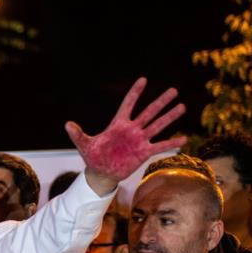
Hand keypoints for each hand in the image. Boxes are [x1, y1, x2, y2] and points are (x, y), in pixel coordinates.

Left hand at [67, 78, 185, 194]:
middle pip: (148, 112)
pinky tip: (185, 138)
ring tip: (182, 106)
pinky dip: (171, 142)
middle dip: (160, 101)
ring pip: (157, 125)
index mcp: (118, 124)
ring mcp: (139, 140)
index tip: (143, 79)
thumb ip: (77, 134)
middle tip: (174, 90)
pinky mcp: (144, 152)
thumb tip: (67, 124)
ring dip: (169, 117)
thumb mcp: (84, 145)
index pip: (128, 104)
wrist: (101, 172)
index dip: (135, 93)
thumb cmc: (93, 156)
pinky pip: (160, 146)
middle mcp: (132, 129)